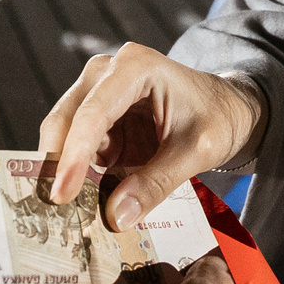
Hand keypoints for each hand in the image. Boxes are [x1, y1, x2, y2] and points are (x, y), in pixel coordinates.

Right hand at [37, 43, 262, 231]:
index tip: (62, 195)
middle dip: (58, 164)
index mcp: (136, 67)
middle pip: (67, 118)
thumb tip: (115, 215)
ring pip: (65, 134)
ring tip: (68, 211)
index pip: (93, 113)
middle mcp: (109, 71)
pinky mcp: (99, 116)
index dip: (73, 155)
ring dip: (65, 171)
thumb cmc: (217, 119)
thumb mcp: (196, 153)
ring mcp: (99, 91)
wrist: (227, 109)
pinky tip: (83, 200)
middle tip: (55, 210)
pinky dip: (78, 173)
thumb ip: (156, 183)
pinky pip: (78, 147)